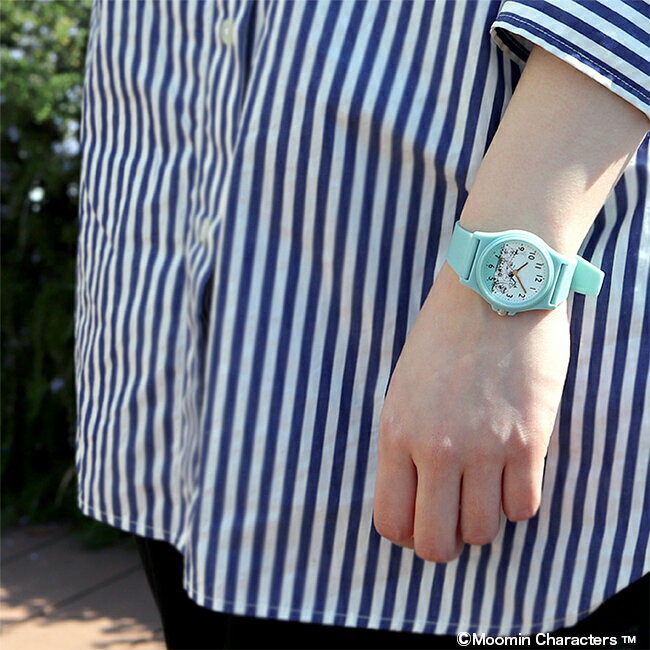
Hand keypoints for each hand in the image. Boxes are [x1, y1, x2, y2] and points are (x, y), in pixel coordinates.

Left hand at [373, 262, 570, 561]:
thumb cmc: (442, 336)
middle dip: (443, 543)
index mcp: (396, 434)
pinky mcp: (529, 440)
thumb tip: (416, 494)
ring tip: (484, 488)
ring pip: (482, 532)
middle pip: (436, 544)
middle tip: (453, 519)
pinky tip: (512, 472)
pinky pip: (525, 507)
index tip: (420, 521)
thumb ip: (406, 444)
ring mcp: (484, 448)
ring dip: (482, 518)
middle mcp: (436, 449)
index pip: (392, 522)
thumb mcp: (403, 390)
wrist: (492, 290)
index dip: (406, 534)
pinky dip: (517, 499)